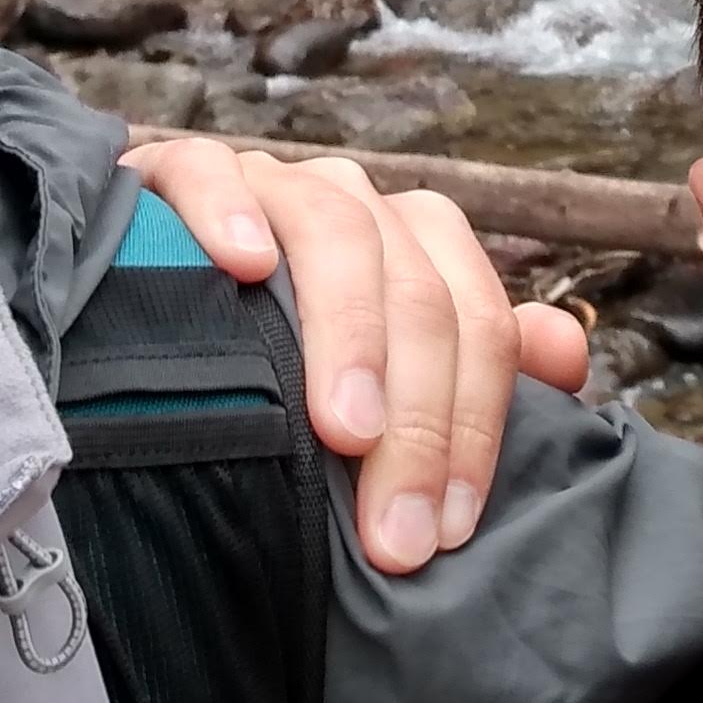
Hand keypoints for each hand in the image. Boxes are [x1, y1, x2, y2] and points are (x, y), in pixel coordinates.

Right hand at [123, 136, 591, 572]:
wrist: (133, 301)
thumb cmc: (276, 360)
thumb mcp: (383, 378)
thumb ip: (480, 368)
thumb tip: (570, 358)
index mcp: (418, 244)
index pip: (479, 322)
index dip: (475, 426)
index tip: (450, 530)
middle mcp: (355, 204)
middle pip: (418, 291)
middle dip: (417, 420)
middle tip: (396, 532)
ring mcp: (267, 183)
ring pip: (337, 229)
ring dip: (349, 333)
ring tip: (346, 429)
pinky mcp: (171, 171)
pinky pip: (207, 170)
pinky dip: (231, 212)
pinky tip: (242, 268)